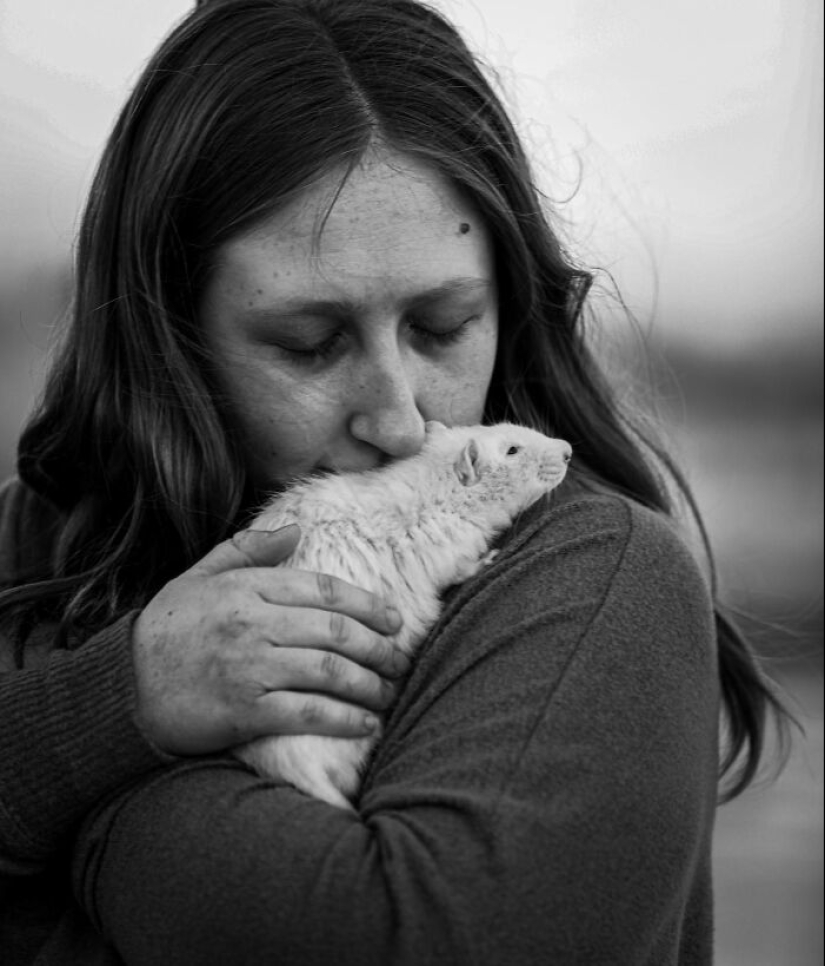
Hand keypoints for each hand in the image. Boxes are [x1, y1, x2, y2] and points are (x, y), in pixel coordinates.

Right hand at [131, 526, 406, 755]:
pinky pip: (308, 712)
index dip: (368, 606)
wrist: (123, 686)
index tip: (394, 620)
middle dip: (378, 647)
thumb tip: (296, 528)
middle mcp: (254, 623)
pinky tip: (365, 724)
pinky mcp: (245, 710)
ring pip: (329, 671)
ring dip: (369, 684)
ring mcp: (250, 667)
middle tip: (400, 660)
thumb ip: (248, 550)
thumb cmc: (169, 629)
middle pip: (336, 631)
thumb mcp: (200, 575)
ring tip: (388, 693)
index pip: (325, 590)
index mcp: (248, 588)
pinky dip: (343, 719)